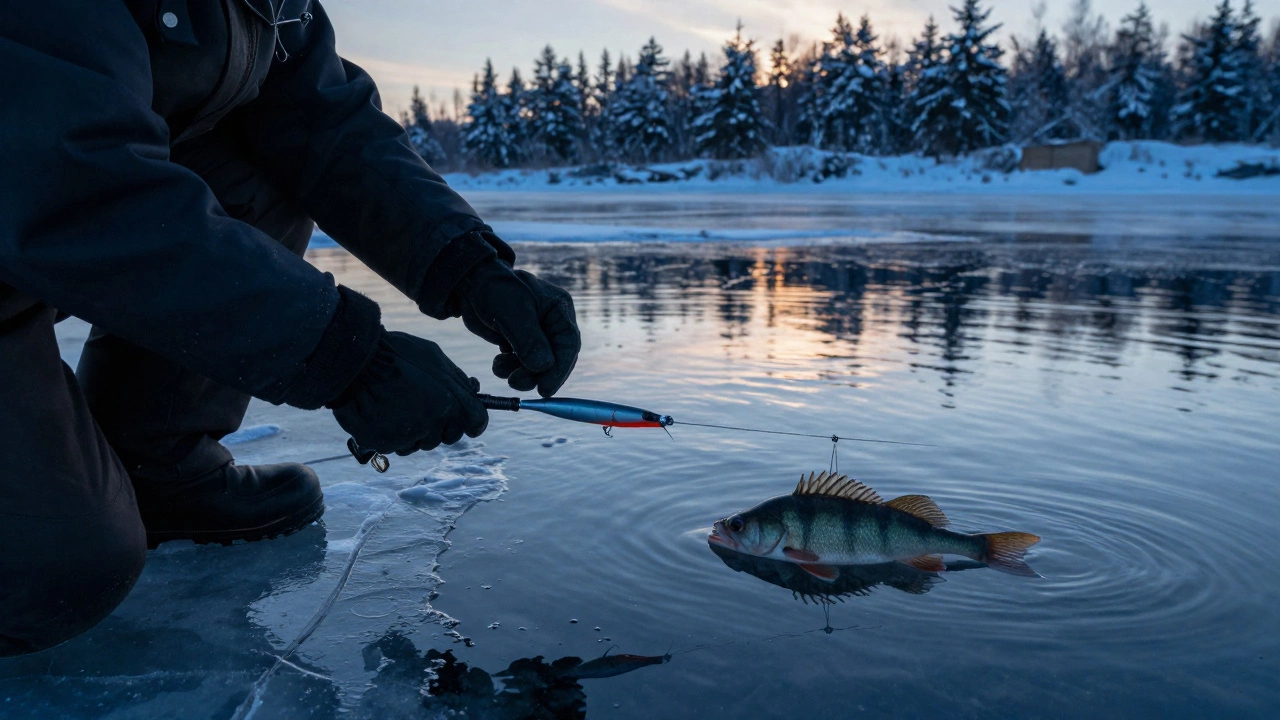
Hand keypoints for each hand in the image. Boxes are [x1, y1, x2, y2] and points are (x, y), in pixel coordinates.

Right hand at [329, 331, 487, 454]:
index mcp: (452, 402)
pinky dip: (391, 435)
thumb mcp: (434, 356)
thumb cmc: (395, 354)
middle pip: (448, 436)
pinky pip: (396, 446)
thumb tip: (472, 389)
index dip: (469, 420)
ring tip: (396, 406)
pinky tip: (382, 414)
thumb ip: (457, 378)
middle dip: (439, 425)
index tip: (461, 417)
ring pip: (421, 444)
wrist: (354, 361)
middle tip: (420, 405)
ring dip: (414, 432)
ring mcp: (411, 436)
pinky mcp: (387, 444)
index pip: (477, 423)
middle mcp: (435, 424)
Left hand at [456, 261, 579, 396]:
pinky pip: (522, 365)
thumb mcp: (513, 312)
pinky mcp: (520, 343)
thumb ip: (530, 340)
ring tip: (500, 368)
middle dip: (537, 374)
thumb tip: (544, 367)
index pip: (568, 345)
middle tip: (516, 383)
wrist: (469, 283)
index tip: (545, 389)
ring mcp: (536, 335)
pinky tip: (498, 363)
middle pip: (555, 359)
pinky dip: (510, 369)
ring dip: (521, 374)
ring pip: (537, 366)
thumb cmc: (494, 288)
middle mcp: (551, 324)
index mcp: (559, 309)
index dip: (559, 370)